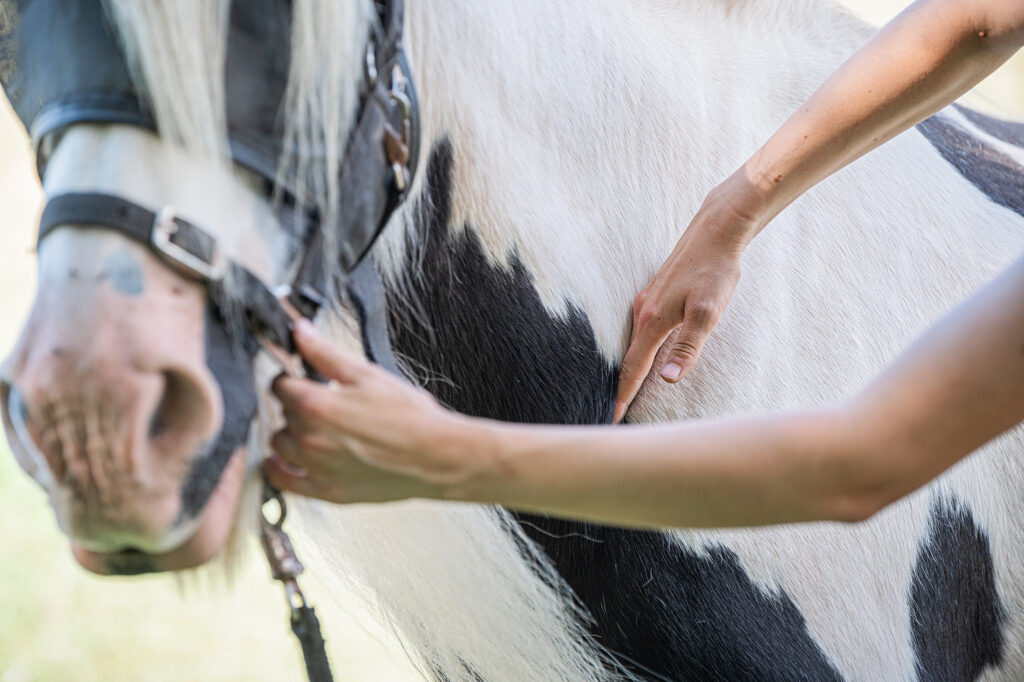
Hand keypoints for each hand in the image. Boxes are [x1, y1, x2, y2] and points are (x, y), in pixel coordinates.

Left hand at [265, 320, 484, 503]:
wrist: (436, 455)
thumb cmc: (410, 416)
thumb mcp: (367, 375)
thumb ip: (325, 354)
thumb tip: (300, 331)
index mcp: (316, 404)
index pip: (280, 385)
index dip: (290, 377)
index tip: (300, 378)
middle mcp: (309, 438)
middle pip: (281, 413)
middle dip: (295, 404)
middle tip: (319, 401)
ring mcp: (315, 467)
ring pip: (279, 444)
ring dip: (289, 433)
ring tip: (312, 428)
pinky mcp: (326, 491)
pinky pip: (284, 481)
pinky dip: (278, 469)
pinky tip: (283, 461)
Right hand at [613, 193, 756, 422]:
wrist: (717, 230)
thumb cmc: (716, 271)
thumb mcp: (708, 314)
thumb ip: (688, 348)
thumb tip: (669, 380)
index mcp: (653, 321)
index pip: (633, 368)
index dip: (624, 396)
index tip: (613, 419)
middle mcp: (643, 312)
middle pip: (629, 358)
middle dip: (622, 387)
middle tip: (617, 415)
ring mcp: (647, 301)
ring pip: (635, 343)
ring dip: (630, 367)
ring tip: (626, 391)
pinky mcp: (656, 294)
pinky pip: (641, 330)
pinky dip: (639, 349)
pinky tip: (644, 355)